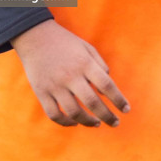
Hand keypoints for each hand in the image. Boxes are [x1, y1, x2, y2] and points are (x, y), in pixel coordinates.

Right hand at [10, 20, 129, 126]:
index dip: (119, 100)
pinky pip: (54, 114)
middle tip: (115, 123)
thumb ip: (100, 65)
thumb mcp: (86, 47)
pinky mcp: (41, 92)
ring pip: (74, 113)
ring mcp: (55, 86)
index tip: (126, 110)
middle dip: (108, 116)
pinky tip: (75, 122)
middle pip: (93, 103)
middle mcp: (70, 76)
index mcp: (84, 63)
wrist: (34, 36)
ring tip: (97, 124)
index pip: (107, 86)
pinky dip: (66, 122)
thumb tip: (107, 89)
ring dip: (88, 122)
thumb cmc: (65, 42)